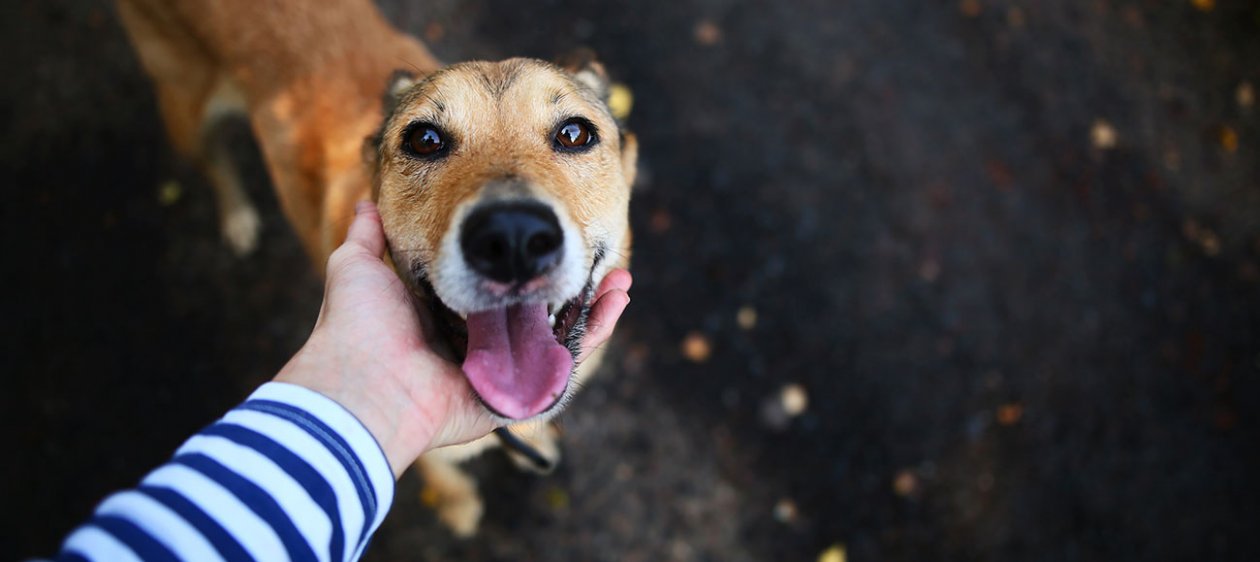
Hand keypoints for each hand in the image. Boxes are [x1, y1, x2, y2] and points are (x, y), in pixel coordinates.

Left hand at [276, 202, 630, 476]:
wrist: (363, 383)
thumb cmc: (358, 326)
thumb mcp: (358, 266)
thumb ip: (368, 236)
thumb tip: (366, 204)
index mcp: (444, 315)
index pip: (495, 286)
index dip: (524, 263)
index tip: (548, 229)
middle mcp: (476, 344)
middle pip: (535, 311)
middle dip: (568, 283)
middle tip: (591, 251)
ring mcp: (500, 371)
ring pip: (558, 336)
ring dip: (593, 305)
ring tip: (619, 275)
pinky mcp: (516, 395)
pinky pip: (564, 365)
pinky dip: (593, 332)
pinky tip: (614, 299)